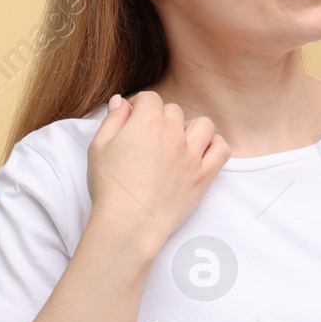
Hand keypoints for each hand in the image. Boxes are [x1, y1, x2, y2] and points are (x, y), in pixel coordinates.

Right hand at [86, 90, 230, 252]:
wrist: (129, 223)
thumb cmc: (110, 186)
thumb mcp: (98, 147)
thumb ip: (112, 119)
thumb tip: (121, 102)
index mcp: (148, 121)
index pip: (150, 98)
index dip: (139, 106)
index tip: (132, 117)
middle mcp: (174, 132)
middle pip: (174, 111)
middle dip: (161, 118)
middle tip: (149, 136)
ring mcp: (193, 154)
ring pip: (203, 125)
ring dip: (191, 129)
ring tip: (178, 142)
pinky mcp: (204, 176)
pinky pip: (222, 150)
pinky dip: (215, 147)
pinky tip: (201, 153)